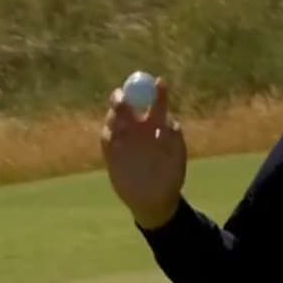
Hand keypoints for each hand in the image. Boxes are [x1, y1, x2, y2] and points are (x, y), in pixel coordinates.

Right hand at [100, 76, 185, 227]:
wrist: (155, 199)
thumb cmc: (170, 175)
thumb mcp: (176, 157)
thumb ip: (172, 138)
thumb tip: (169, 122)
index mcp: (156, 124)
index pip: (155, 102)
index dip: (157, 91)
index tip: (159, 82)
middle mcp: (138, 127)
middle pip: (127, 104)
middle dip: (123, 98)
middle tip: (123, 97)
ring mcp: (123, 138)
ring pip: (114, 119)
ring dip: (114, 116)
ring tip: (122, 127)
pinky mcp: (110, 152)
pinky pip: (106, 138)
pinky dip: (109, 135)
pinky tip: (114, 141)